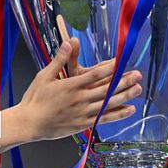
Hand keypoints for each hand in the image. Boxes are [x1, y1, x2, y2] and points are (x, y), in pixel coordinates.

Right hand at [18, 40, 141, 140]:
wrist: (29, 123)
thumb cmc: (35, 98)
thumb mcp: (44, 75)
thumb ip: (59, 59)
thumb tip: (70, 42)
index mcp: (70, 85)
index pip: (95, 74)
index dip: (110, 67)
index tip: (122, 61)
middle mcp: (79, 99)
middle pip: (106, 89)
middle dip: (123, 81)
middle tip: (138, 74)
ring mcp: (82, 113)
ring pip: (108, 104)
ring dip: (125, 96)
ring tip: (138, 89)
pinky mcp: (83, 124)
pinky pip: (104, 118)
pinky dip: (118, 114)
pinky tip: (129, 110)